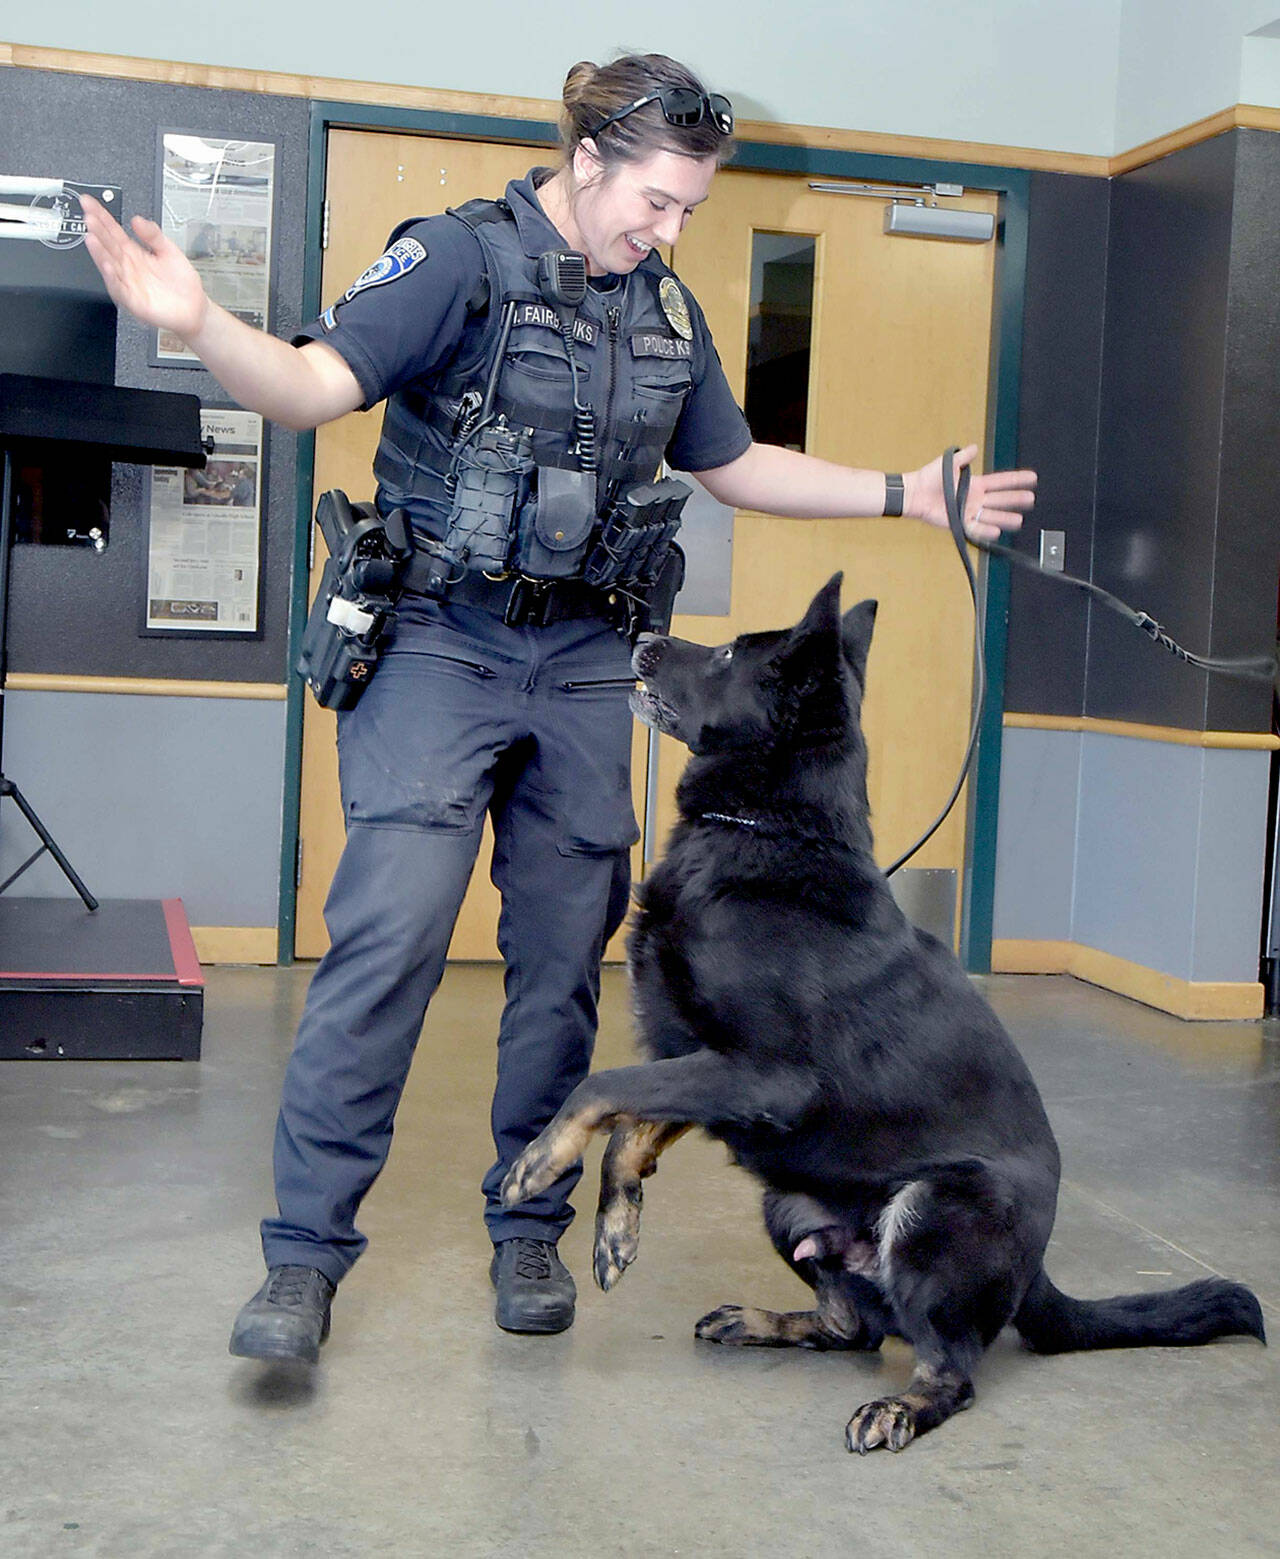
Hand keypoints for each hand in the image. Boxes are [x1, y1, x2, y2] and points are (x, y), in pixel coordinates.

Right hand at [81, 194, 209, 343]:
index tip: (89, 203)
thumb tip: (137, 219)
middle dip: (97, 231)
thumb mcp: (169, 250)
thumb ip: (153, 234)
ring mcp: (129, 283)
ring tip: (92, 238)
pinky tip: (107, 265)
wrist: (194, 308)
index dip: (101, 216)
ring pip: (109, 266)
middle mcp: (128, 267)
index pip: (113, 231)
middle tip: (89, 217)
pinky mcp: (134, 301)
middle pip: (108, 246)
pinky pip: (120, 289)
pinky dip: (112, 277)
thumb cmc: (181, 283)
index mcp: (134, 253)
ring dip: (99, 253)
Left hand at [904, 444, 1036, 543]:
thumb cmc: (929, 477)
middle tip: (1031, 500)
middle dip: (1016, 499)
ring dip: (1005, 518)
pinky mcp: (959, 523)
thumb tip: (974, 447)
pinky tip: (996, 531)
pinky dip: (985, 530)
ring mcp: (969, 511)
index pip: (1001, 482)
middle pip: (1000, 499)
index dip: (1016, 480)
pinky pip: (975, 528)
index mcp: (976, 484)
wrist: (915, 493)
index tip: (1032, 478)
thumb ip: (963, 456)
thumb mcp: (949, 462)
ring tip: (1018, 521)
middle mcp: (976, 499)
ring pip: (991, 515)